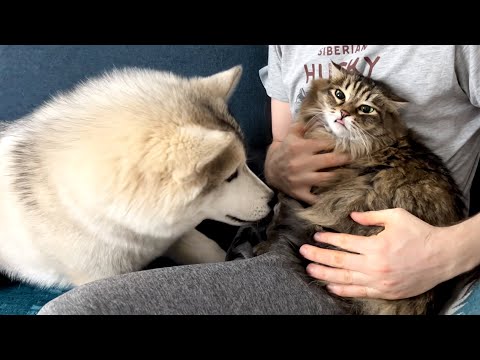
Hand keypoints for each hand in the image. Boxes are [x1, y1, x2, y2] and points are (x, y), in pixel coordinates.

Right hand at [264, 122, 349, 204]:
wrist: (270, 170)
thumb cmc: (284, 151)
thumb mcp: (290, 135)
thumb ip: (302, 125)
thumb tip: (314, 114)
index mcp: (300, 147)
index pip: (326, 144)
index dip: (338, 144)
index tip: (348, 144)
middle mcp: (301, 163)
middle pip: (330, 160)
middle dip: (345, 158)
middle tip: (354, 158)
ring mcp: (300, 179)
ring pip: (327, 178)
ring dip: (340, 176)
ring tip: (349, 173)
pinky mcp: (299, 192)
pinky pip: (315, 198)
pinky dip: (325, 198)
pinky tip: (335, 194)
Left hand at [299, 208, 456, 299]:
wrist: (442, 256)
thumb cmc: (419, 233)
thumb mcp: (396, 216)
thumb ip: (371, 216)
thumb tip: (352, 216)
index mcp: (375, 245)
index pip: (344, 242)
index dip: (328, 239)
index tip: (316, 237)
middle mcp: (375, 264)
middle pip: (339, 261)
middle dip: (318, 256)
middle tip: (303, 252)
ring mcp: (379, 280)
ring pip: (345, 278)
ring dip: (325, 274)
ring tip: (310, 269)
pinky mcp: (385, 291)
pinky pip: (359, 292)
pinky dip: (343, 290)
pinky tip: (330, 286)